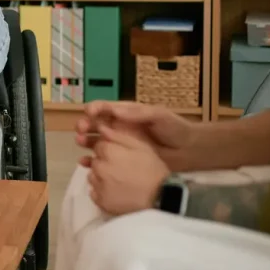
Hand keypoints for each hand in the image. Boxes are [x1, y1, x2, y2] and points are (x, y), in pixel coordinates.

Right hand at [77, 101, 195, 170]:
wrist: (189, 152)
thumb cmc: (175, 129)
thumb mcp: (159, 115)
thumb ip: (138, 113)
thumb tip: (114, 110)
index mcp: (125, 114)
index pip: (105, 108)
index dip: (95, 108)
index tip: (90, 112)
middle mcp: (119, 128)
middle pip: (95, 124)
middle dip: (85, 124)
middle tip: (81, 129)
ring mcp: (119, 145)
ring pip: (95, 141)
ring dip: (84, 140)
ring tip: (80, 142)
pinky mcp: (121, 160)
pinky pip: (103, 159)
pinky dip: (91, 159)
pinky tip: (85, 162)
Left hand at [86, 122, 170, 215]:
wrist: (162, 198)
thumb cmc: (153, 170)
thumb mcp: (141, 147)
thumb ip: (119, 136)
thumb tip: (101, 127)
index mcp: (109, 152)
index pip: (99, 146)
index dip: (109, 150)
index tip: (120, 156)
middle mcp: (100, 168)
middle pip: (95, 161)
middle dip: (104, 163)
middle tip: (122, 170)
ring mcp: (98, 185)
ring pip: (93, 176)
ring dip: (101, 177)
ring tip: (120, 182)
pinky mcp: (100, 201)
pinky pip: (94, 192)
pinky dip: (101, 191)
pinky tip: (116, 192)